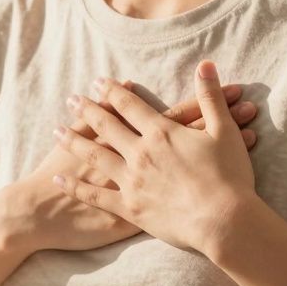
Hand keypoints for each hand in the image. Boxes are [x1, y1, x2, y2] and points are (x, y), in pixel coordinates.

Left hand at [50, 60, 257, 253]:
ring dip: (74, 142)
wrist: (224, 221)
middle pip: (106, 126)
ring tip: (57, 131)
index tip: (98, 82)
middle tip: (71, 99)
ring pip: (94, 156)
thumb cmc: (229, 176)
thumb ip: (210, 96)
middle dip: (87, 110)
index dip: (113, 91)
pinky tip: (60, 180)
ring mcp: (131, 181)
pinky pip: (96, 196)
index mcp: (161, 132)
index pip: (129, 105)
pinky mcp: (129, 208)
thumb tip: (205, 64)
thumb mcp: (224, 130)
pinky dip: (76, 187)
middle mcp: (140, 153)